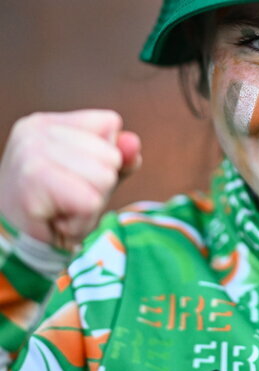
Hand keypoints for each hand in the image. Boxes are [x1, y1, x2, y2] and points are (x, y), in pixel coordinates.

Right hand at [0, 110, 141, 250]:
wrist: (11, 248)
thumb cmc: (53, 211)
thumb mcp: (91, 178)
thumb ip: (118, 158)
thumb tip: (133, 142)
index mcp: (46, 122)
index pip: (109, 123)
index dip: (106, 158)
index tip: (73, 180)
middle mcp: (35, 131)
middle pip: (110, 154)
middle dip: (99, 187)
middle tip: (65, 201)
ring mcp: (32, 152)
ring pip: (104, 177)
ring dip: (90, 206)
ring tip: (61, 211)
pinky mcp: (35, 179)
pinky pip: (91, 202)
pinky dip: (82, 222)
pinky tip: (56, 222)